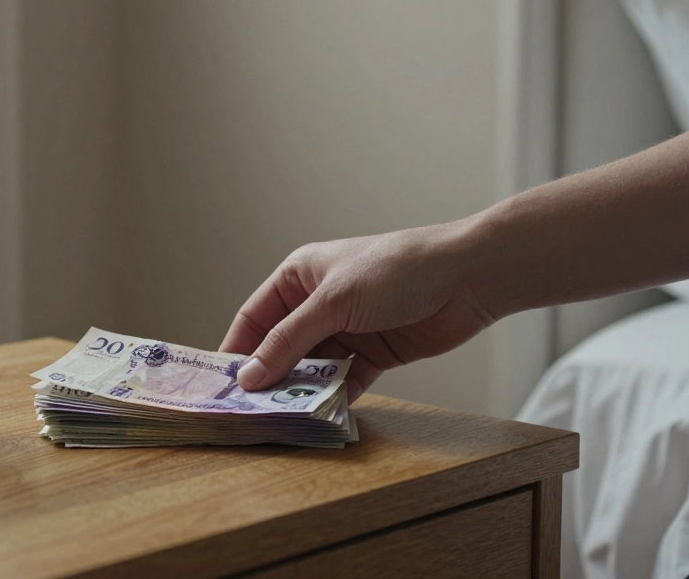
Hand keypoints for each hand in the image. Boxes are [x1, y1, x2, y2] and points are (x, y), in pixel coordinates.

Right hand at [219, 222, 496, 401]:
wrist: (467, 279)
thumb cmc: (395, 271)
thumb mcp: (333, 303)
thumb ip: (289, 342)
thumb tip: (249, 376)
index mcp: (299, 277)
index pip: (255, 318)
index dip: (237, 350)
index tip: (220, 386)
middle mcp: (318, 304)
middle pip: (281, 347)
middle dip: (268, 377)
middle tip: (248, 411)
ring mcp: (346, 330)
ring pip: (312, 368)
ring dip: (301, 391)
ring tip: (282, 418)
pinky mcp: (373, 354)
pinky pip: (344, 381)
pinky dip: (334, 397)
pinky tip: (322, 415)